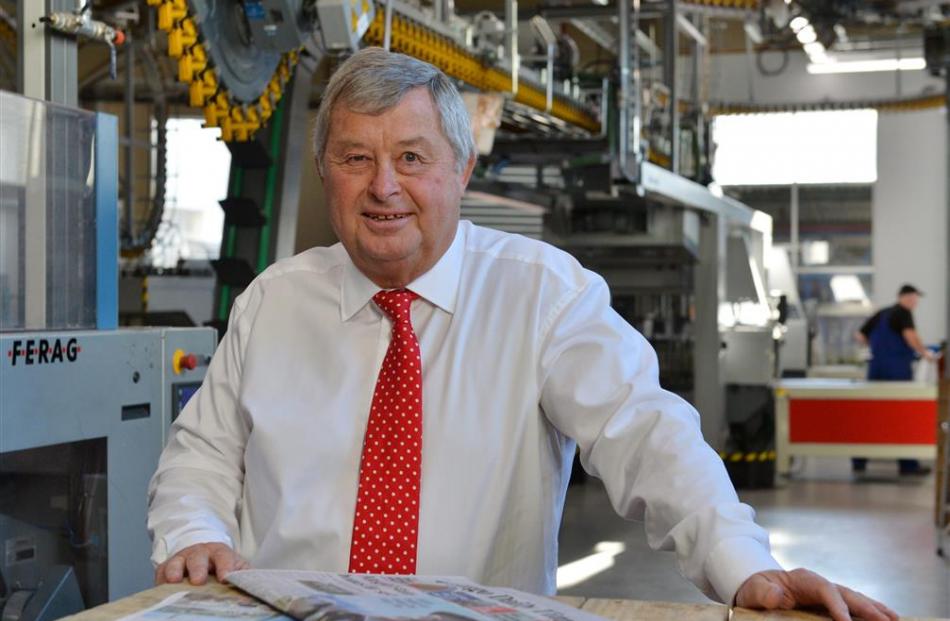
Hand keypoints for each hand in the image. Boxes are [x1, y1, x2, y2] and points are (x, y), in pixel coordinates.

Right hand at [155, 542, 249, 585]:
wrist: (203, 554)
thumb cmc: (221, 565)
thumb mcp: (235, 567)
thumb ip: (244, 576)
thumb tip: (254, 591)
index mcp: (219, 552)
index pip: (224, 556)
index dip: (225, 566)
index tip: (226, 578)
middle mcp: (199, 553)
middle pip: (198, 558)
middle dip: (198, 568)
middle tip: (199, 581)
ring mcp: (181, 559)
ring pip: (176, 562)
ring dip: (175, 571)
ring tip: (175, 581)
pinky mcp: (166, 568)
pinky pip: (161, 572)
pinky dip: (160, 580)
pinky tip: (161, 589)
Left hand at [736, 569, 897, 620]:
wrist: (758, 588)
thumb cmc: (756, 589)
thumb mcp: (755, 591)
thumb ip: (764, 593)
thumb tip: (777, 596)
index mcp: (803, 578)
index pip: (825, 589)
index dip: (837, 605)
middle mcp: (819, 583)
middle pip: (846, 593)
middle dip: (866, 607)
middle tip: (885, 620)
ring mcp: (826, 592)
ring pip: (854, 598)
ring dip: (874, 608)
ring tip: (895, 619)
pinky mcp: (829, 603)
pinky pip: (852, 606)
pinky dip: (868, 610)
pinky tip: (884, 618)